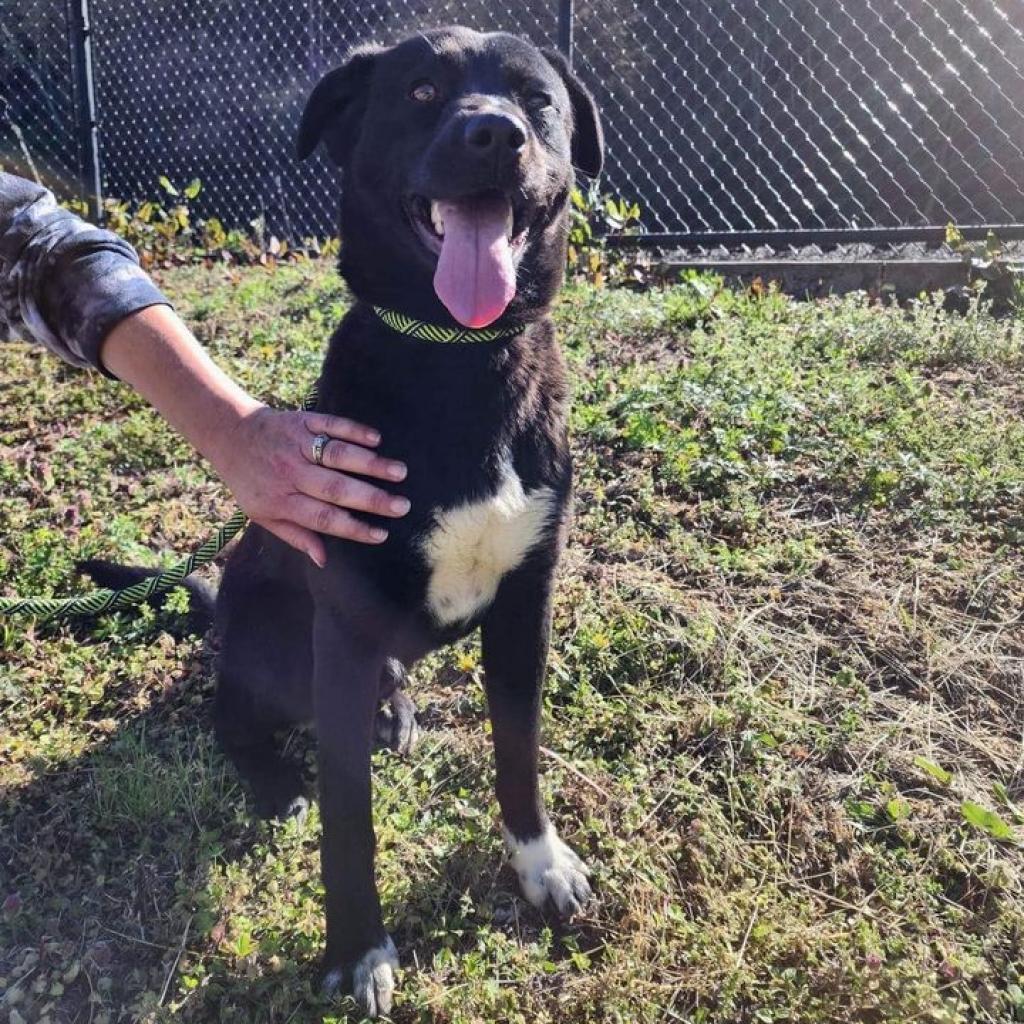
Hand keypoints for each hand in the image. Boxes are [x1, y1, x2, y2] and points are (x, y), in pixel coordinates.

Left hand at [98, 307, 409, 568]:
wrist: (229, 434)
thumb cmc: (250, 481)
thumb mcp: (263, 515)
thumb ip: (295, 536)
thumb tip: (324, 560)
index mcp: (281, 501)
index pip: (323, 518)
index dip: (353, 528)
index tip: (382, 535)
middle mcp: (290, 474)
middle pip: (336, 489)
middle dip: (372, 499)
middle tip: (403, 506)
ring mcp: (297, 445)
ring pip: (339, 456)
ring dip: (371, 464)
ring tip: (400, 472)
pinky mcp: (302, 421)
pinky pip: (332, 424)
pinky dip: (354, 430)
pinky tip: (377, 439)